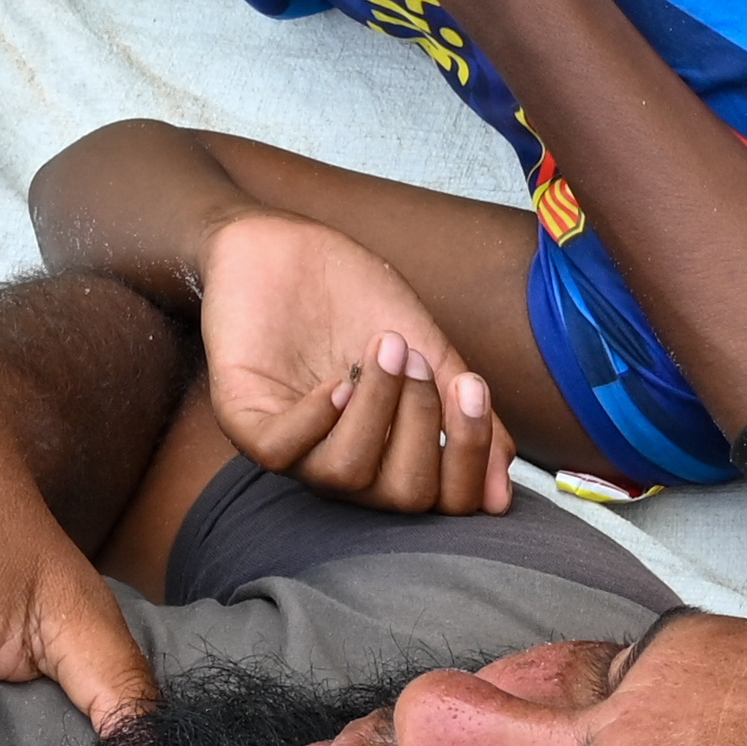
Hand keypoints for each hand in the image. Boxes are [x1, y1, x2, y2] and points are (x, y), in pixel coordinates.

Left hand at [200, 211, 518, 513]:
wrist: (287, 245)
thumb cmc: (355, 298)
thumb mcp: (428, 351)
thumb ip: (465, 416)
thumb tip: (500, 491)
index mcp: (394, 456)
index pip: (445, 500)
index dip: (469, 455)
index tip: (472, 389)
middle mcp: (348, 465)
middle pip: (404, 496)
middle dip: (422, 423)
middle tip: (411, 356)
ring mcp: (296, 448)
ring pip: (346, 474)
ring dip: (375, 408)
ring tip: (380, 349)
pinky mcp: (245, 422)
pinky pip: (283, 451)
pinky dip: (317, 416)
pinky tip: (336, 378)